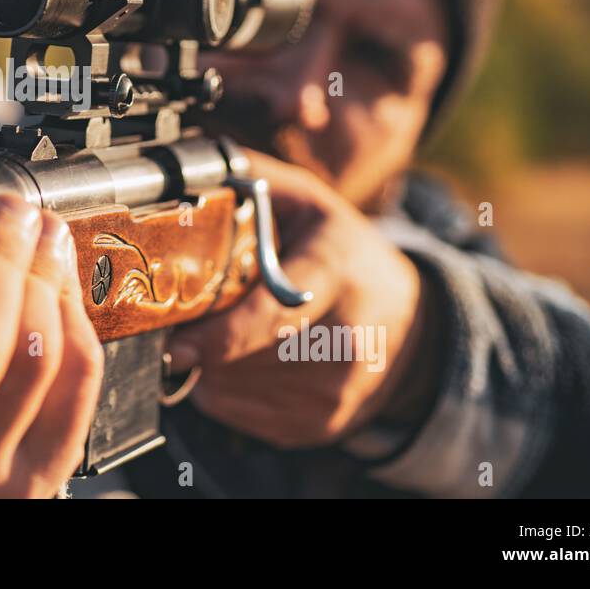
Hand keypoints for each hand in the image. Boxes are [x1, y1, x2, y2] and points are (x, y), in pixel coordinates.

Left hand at [167, 149, 439, 447]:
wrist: (411, 329)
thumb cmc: (346, 257)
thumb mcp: (310, 203)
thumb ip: (252, 181)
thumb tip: (187, 165)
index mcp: (336, 272)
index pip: (275, 312)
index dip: (221, 334)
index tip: (178, 343)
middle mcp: (342, 340)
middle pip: (242, 356)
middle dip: (202, 339)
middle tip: (188, 315)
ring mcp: (333, 392)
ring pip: (234, 389)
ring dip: (209, 364)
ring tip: (228, 330)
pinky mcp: (319, 425)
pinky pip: (241, 415)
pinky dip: (226, 389)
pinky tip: (245, 360)